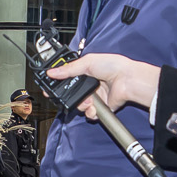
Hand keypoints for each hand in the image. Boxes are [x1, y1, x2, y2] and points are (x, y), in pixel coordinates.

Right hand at [45, 52, 160, 116]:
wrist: (127, 79)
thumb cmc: (113, 66)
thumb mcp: (87, 62)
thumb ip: (68, 69)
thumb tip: (52, 72)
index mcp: (85, 72)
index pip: (67, 79)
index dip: (58, 84)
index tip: (50, 88)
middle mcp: (89, 85)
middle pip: (71, 95)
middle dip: (68, 97)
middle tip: (65, 97)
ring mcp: (95, 97)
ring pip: (79, 106)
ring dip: (82, 105)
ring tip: (89, 100)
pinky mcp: (101, 108)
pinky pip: (90, 114)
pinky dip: (91, 113)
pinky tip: (94, 107)